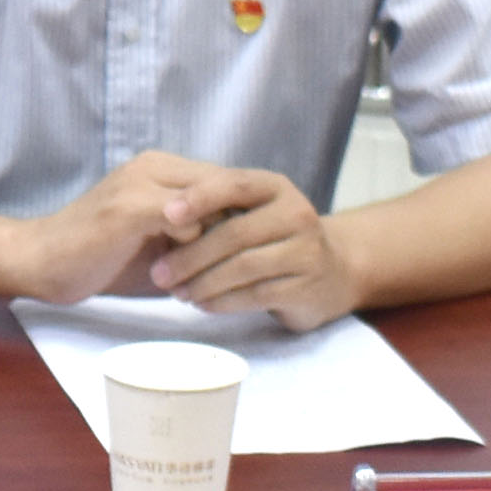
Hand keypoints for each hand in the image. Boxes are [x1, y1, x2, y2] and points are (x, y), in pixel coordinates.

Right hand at [6, 151, 345, 322]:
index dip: (244, 218)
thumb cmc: (96, 258)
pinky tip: (192, 284)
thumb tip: (238, 249)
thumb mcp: (154, 244)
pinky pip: (187, 222)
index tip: (259, 254)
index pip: (223, 184)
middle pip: (225, 188)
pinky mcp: (131, 206)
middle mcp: (153, 166)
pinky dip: (197, 253)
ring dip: (222, 245)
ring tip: (226, 282)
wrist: (41, 262)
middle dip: (243, 229)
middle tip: (255, 269)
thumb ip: (190, 236)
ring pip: (211, 203)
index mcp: (159, 170)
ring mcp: (142, 182)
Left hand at [143, 168, 357, 330]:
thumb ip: (215, 209)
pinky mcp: (307, 286)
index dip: (199, 198)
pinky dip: (223, 301)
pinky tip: (202, 305)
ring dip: (203, 283)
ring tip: (176, 293)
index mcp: (274, 187)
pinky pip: (256, 295)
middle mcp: (295, 213)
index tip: (165, 215)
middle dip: (191, 255)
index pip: (234, 184)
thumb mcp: (250, 212)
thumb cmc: (273, 238)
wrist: (333, 271)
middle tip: (159, 274)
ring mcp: (305, 251)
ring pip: (243, 267)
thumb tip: (158, 215)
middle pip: (234, 233)